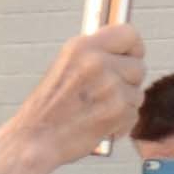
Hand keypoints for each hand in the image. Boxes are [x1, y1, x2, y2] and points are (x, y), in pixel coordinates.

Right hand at [8, 22, 145, 165]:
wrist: (35, 139)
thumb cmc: (48, 108)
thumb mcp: (65, 67)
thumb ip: (94, 56)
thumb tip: (123, 52)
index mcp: (82, 46)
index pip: (129, 34)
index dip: (134, 49)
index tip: (130, 58)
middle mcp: (97, 62)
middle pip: (138, 67)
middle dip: (128, 83)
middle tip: (106, 95)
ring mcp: (110, 87)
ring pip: (137, 93)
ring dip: (123, 106)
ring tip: (98, 111)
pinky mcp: (117, 111)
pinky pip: (133, 115)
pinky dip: (120, 124)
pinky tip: (100, 126)